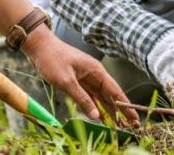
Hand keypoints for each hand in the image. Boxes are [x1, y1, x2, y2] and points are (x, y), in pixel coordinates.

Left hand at [23, 27, 139, 126]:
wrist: (39, 47)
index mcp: (96, 71)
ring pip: (101, 97)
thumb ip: (82, 98)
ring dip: (108, 110)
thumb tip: (96, 115)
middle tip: (130, 126)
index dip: (125, 105)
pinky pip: (90, 96)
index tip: (134, 118)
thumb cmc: (52, 59)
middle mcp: (94, 74)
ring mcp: (86, 78)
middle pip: (110, 95)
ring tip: (117, 125)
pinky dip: (95, 106)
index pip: (115, 91)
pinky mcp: (77, 81)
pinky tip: (100, 116)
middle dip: (120, 111)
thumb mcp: (66, 81)